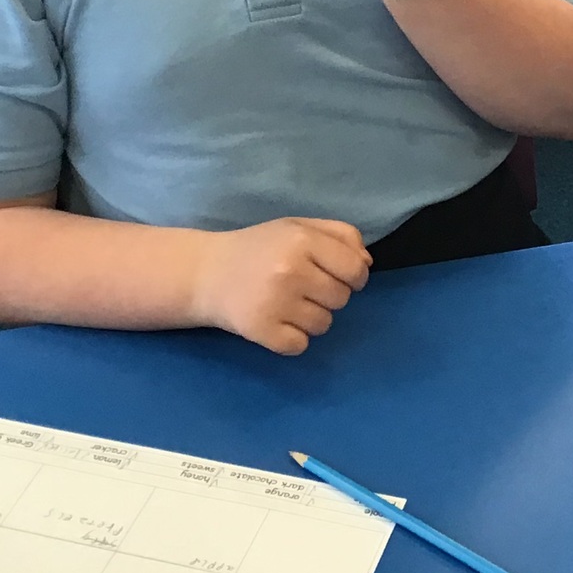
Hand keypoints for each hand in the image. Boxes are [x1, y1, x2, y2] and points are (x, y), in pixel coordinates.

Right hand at [191, 216, 371, 354]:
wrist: (205, 273)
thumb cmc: (259, 248)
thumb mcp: (298, 227)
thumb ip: (340, 235)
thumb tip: (367, 263)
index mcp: (302, 240)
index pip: (356, 270)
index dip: (354, 276)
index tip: (339, 277)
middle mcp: (291, 270)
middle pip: (342, 299)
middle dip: (328, 295)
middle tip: (302, 287)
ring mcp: (275, 303)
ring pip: (324, 325)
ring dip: (311, 318)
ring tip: (286, 303)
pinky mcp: (261, 331)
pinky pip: (301, 345)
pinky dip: (292, 338)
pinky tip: (276, 322)